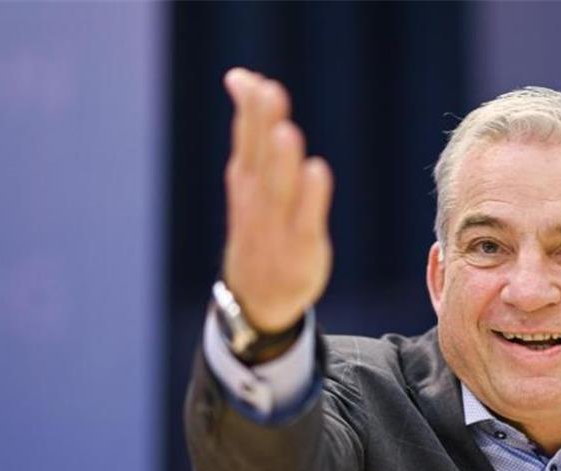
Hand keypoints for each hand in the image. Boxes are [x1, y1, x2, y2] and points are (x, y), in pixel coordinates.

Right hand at [221, 68, 333, 331]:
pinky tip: (316, 171)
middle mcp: (257, 202)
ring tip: (285, 131)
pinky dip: (309, 197)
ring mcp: (276, 227)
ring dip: (281, 160)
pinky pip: (305, 220)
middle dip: (261, 127)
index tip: (246, 79)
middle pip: (260, 159)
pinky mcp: (301, 248)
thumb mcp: (250, 184)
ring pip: (278, 189)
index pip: (244, 141)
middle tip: (267, 92)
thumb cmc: (259, 230)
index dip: (246, 110)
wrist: (256, 300)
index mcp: (245, 183)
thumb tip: (250, 82)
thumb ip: (253, 136)